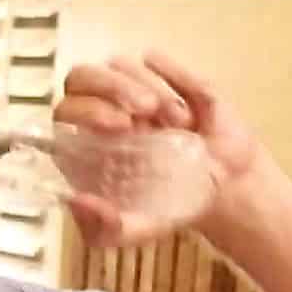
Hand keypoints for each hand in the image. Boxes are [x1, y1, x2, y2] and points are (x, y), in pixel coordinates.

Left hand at [54, 51, 262, 246]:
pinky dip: (174, 78)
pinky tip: (188, 107)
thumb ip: (105, 229)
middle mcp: (104, 113)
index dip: (85, 110)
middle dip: (112, 87)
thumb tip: (76, 200)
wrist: (227, 191)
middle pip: (82, 76)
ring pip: (120, 64)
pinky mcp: (168, 79)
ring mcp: (135, 92)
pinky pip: (158, 61)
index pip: (65, 111)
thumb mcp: (138, 230)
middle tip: (142, 114)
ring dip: (150, 88)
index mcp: (88, 145)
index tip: (118, 128)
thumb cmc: (173, 206)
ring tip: (176, 124)